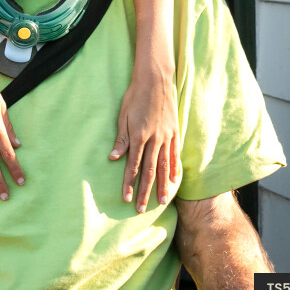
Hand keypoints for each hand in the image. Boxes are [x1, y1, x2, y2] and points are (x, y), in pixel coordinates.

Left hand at [108, 72, 179, 211]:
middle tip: (141, 209)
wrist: (155, 80)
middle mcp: (154, 139)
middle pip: (150, 170)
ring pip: (164, 166)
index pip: (133, 165)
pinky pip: (175, 154)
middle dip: (145, 191)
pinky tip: (174, 180)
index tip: (126, 198)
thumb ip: (121, 138)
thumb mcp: (123, 115)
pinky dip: (174, 169)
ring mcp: (166, 136)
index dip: (129, 183)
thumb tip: (113, 158)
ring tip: (162, 202)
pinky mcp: (174, 132)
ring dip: (162, 185)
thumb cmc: (135, 96)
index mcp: (138, 135)